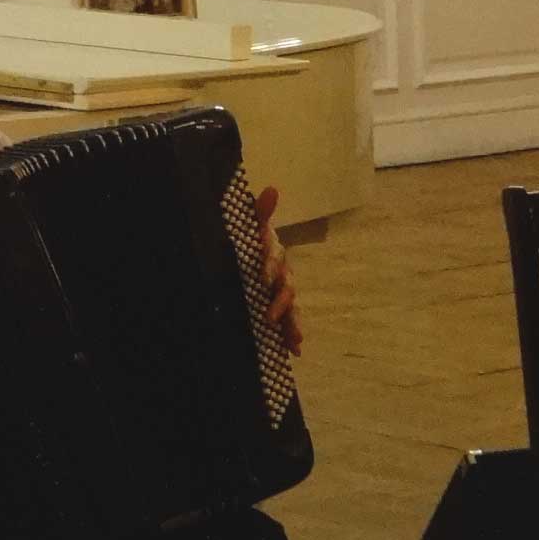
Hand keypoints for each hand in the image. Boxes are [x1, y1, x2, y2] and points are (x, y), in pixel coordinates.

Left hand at [253, 185, 305, 355]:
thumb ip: (259, 211)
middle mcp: (281, 272)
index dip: (270, 265)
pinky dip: (291, 335)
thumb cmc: (250, 239)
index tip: (262, 276)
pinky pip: (287, 322)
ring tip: (293, 338)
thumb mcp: (250, 226)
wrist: (244, 255)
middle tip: (269, 314)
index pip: (274, 257)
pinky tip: (294, 350)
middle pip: (286, 286)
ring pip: (290, 307)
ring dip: (292, 322)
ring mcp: (281, 291)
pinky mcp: (278, 308)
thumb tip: (272, 189)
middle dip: (280, 301)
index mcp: (272, 252)